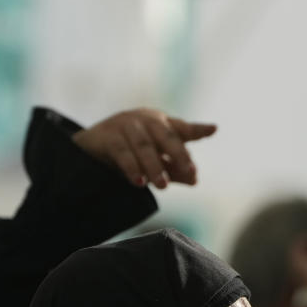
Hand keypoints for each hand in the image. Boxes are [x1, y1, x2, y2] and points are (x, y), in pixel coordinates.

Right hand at [71, 108, 216, 188]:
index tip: (213, 129)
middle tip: (191, 173)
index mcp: (162, 124)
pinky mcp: (108, 136)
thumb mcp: (156, 161)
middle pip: (167, 136)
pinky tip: (139, 182)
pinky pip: (122, 152)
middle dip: (180, 155)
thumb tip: (194, 181)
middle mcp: (147, 120)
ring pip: (145, 146)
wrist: (92, 147)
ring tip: (162, 186)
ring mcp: (126, 125)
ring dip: (155, 166)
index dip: (198, 129)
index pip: (183, 128)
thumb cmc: (133, 152)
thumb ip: (175, 170)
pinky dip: (132, 167)